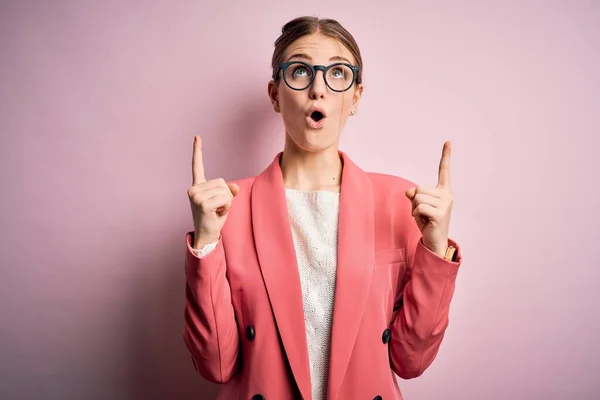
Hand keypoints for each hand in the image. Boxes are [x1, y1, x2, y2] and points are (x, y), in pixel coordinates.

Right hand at [187, 136, 238, 247]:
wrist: (207, 235)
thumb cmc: (214, 217)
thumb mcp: (224, 201)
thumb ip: (229, 191)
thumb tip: (234, 187)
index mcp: (197, 186)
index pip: (197, 166)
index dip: (197, 151)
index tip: (197, 136)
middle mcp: (194, 189)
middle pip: (222, 182)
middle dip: (226, 195)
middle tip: (218, 208)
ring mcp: (196, 195)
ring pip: (225, 191)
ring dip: (227, 202)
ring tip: (217, 211)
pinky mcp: (202, 203)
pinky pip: (225, 199)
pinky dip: (226, 207)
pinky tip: (217, 214)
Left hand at [405, 141, 452, 256]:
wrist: (435, 241)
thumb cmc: (427, 222)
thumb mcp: (418, 206)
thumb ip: (415, 195)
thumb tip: (410, 191)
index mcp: (443, 191)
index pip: (444, 171)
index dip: (445, 156)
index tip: (448, 142)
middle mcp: (447, 195)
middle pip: (419, 188)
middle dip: (415, 201)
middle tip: (423, 213)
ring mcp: (445, 204)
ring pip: (417, 198)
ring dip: (415, 209)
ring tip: (424, 218)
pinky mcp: (440, 214)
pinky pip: (419, 207)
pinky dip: (416, 215)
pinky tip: (425, 221)